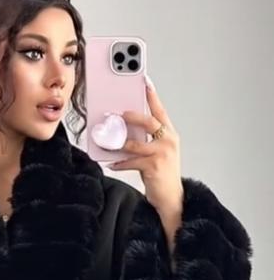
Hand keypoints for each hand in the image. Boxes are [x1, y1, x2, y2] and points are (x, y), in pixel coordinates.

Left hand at [108, 76, 183, 216]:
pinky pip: (131, 161)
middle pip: (149, 121)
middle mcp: (168, 141)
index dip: (152, 95)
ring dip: (119, 142)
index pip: (160, 111)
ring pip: (135, 143)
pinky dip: (119, 163)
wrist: (171, 197)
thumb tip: (125, 129)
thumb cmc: (162, 173)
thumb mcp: (158, 152)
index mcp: (170, 134)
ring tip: (108, 141)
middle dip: (133, 115)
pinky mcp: (153, 166)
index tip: (145, 82)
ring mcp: (162, 154)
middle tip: (120, 114)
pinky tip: (112, 163)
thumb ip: (147, 139)